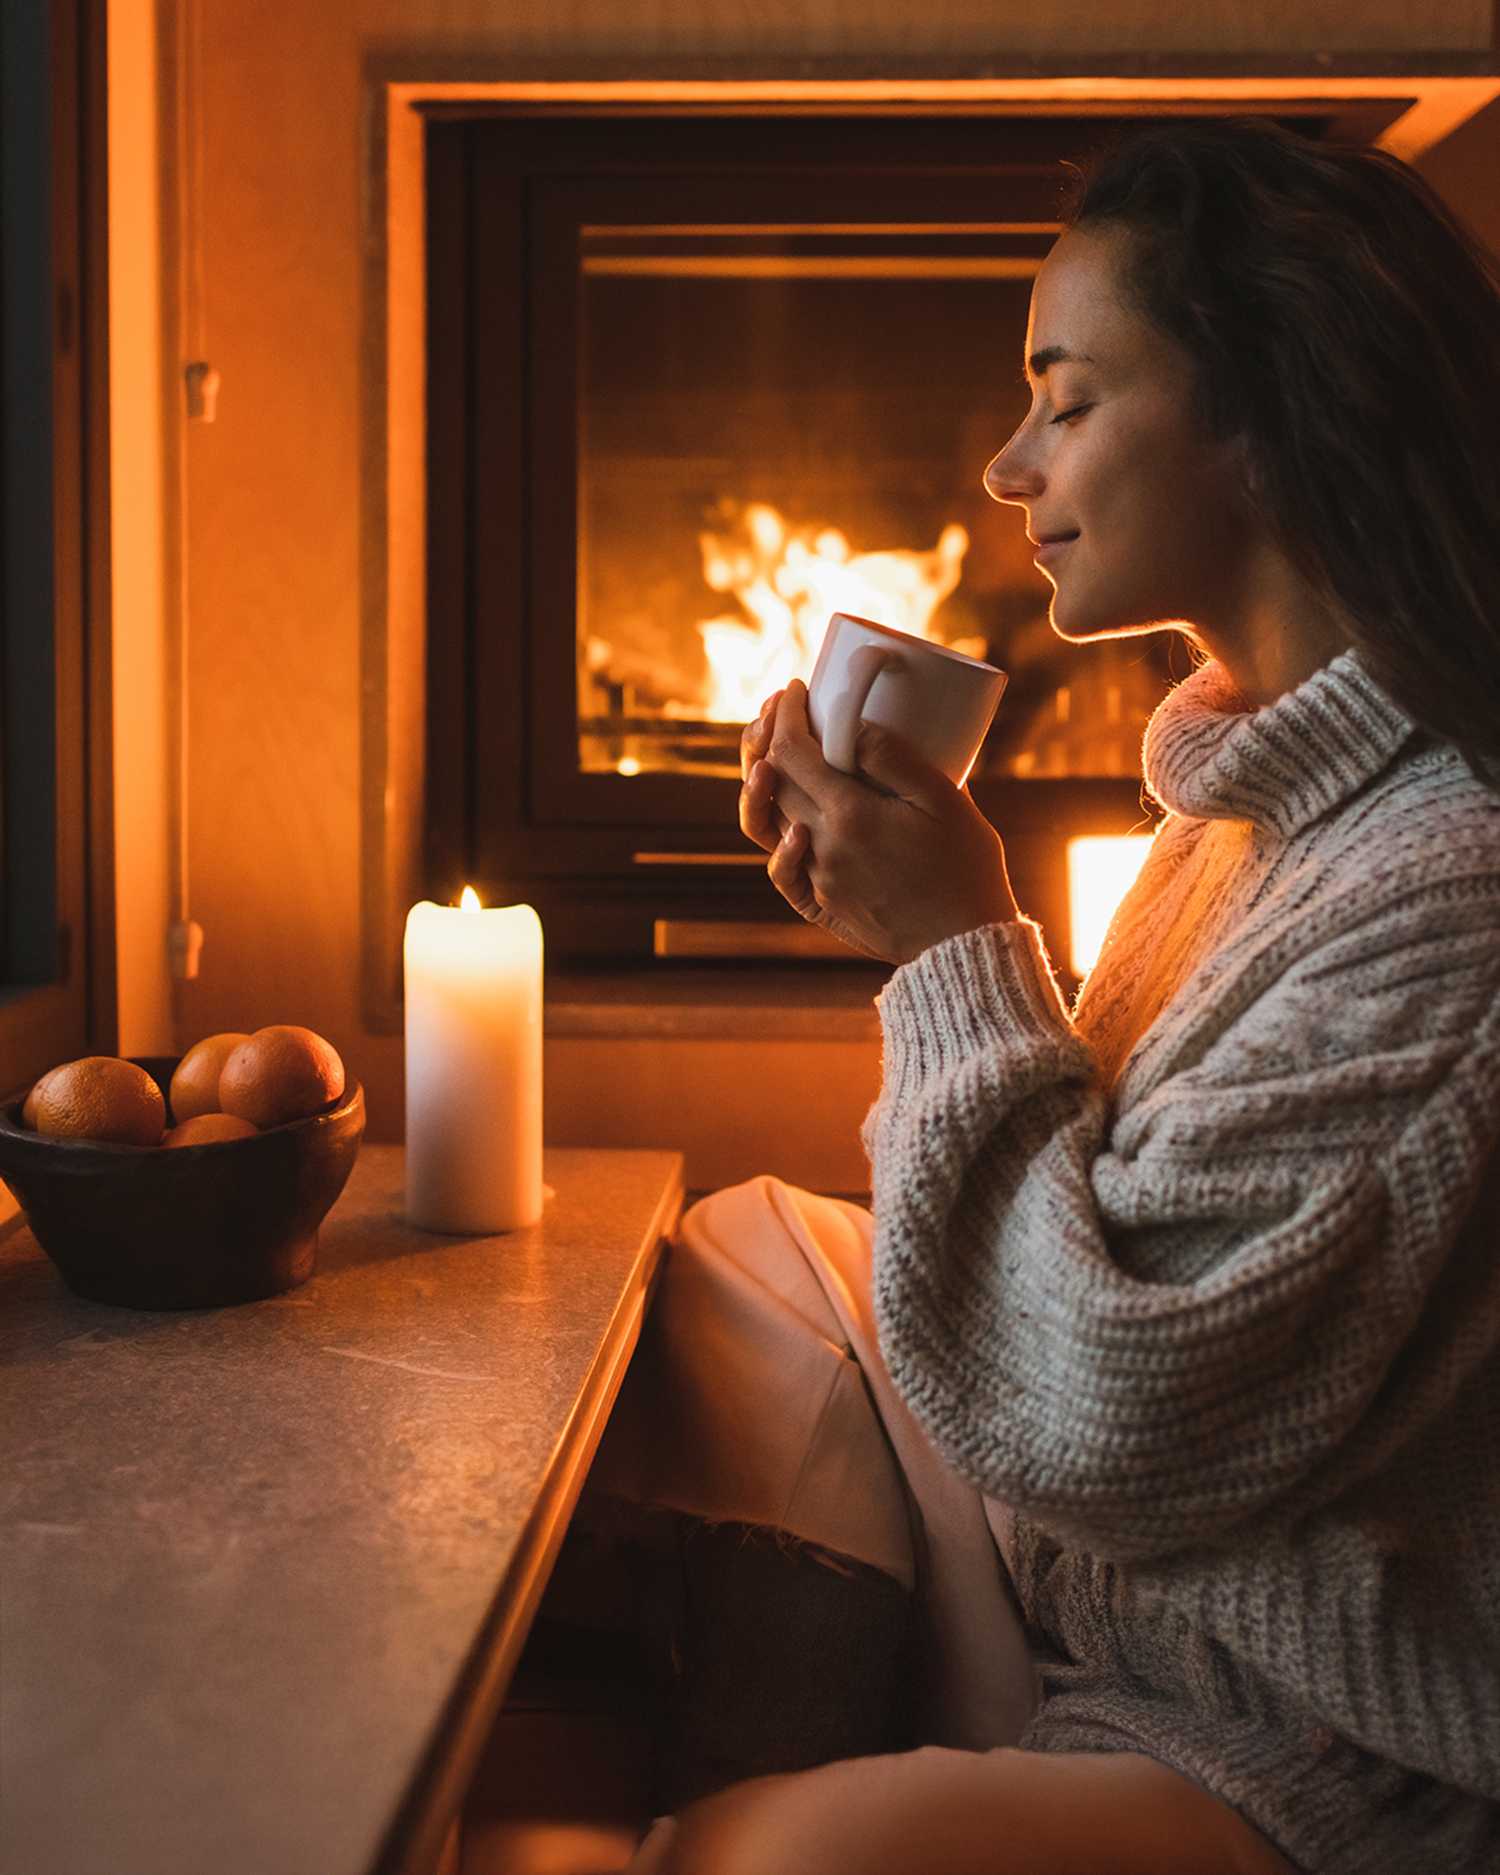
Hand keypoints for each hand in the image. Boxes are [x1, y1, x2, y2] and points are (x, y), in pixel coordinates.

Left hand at [741, 679, 1019, 964]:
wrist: (962, 947)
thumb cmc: (965, 869)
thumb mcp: (945, 802)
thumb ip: (895, 760)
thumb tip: (853, 724)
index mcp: (849, 815)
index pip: (792, 752)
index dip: (786, 715)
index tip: (797, 689)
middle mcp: (821, 847)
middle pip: (772, 782)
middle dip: (770, 737)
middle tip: (784, 709)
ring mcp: (818, 878)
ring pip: (767, 823)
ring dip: (762, 783)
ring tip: (771, 755)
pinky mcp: (823, 904)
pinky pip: (782, 869)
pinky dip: (777, 839)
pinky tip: (788, 820)